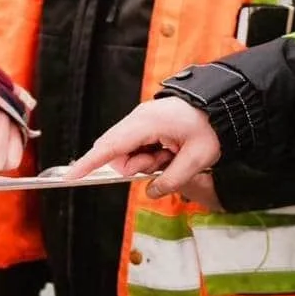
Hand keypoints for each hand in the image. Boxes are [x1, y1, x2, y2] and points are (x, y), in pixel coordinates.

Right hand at [67, 98, 221, 198]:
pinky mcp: (146, 123)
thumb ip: (171, 180)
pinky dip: (151, 154)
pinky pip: (138, 146)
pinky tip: (170, 151)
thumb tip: (151, 191)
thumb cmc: (210, 126)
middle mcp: (139, 118)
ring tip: (172, 155)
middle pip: (118, 152)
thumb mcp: (196, 159)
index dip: (90, 163)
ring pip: (128, 152)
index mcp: (147, 123)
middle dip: (136, 166)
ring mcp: (141, 120)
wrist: (223, 104)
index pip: (111, 146)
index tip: (72, 176)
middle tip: (165, 162)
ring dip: (146, 161)